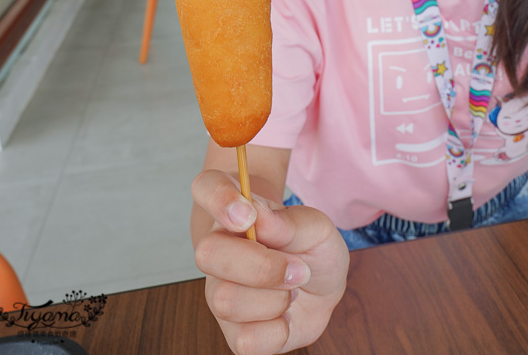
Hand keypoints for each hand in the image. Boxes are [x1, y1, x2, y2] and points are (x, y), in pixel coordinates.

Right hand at [192, 170, 348, 354]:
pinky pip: (243, 340)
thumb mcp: (317, 229)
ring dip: (275, 299)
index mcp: (234, 211)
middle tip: (298, 269)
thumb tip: (262, 220)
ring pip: (224, 300)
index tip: (247, 214)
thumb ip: (292, 223)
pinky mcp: (232, 331)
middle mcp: (217, 250)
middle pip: (207, 253)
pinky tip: (285, 316)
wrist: (320, 283)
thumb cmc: (310, 248)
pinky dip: (277, 330)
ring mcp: (219, 291)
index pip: (207, 188)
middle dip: (261, 266)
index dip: (220, 199)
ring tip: (293, 290)